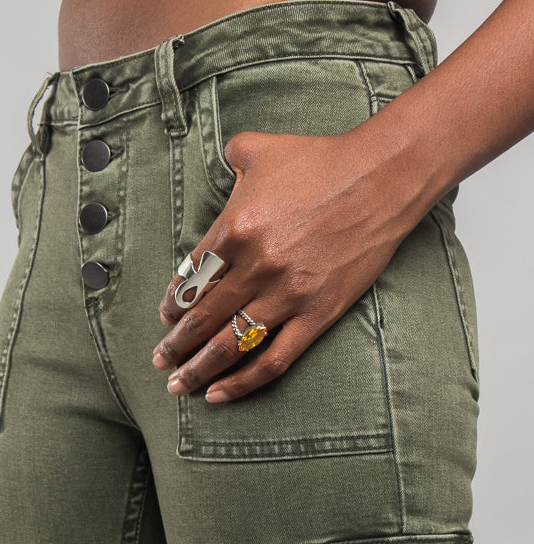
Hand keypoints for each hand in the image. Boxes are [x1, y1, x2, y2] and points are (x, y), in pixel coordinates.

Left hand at [152, 128, 413, 401]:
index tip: (165, 317)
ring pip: (229, 345)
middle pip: (201, 318)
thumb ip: (229, 160)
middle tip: (159, 359)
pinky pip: (273, 360)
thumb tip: (219, 163)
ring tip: (180, 383)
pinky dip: (243, 382)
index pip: (189, 279)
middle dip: (174, 345)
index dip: (172, 304)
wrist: (383, 178)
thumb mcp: (259, 150)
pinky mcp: (317, 314)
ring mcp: (286, 294)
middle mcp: (256, 266)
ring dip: (197, 370)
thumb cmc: (322, 161)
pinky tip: (220, 394)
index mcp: (234, 228)